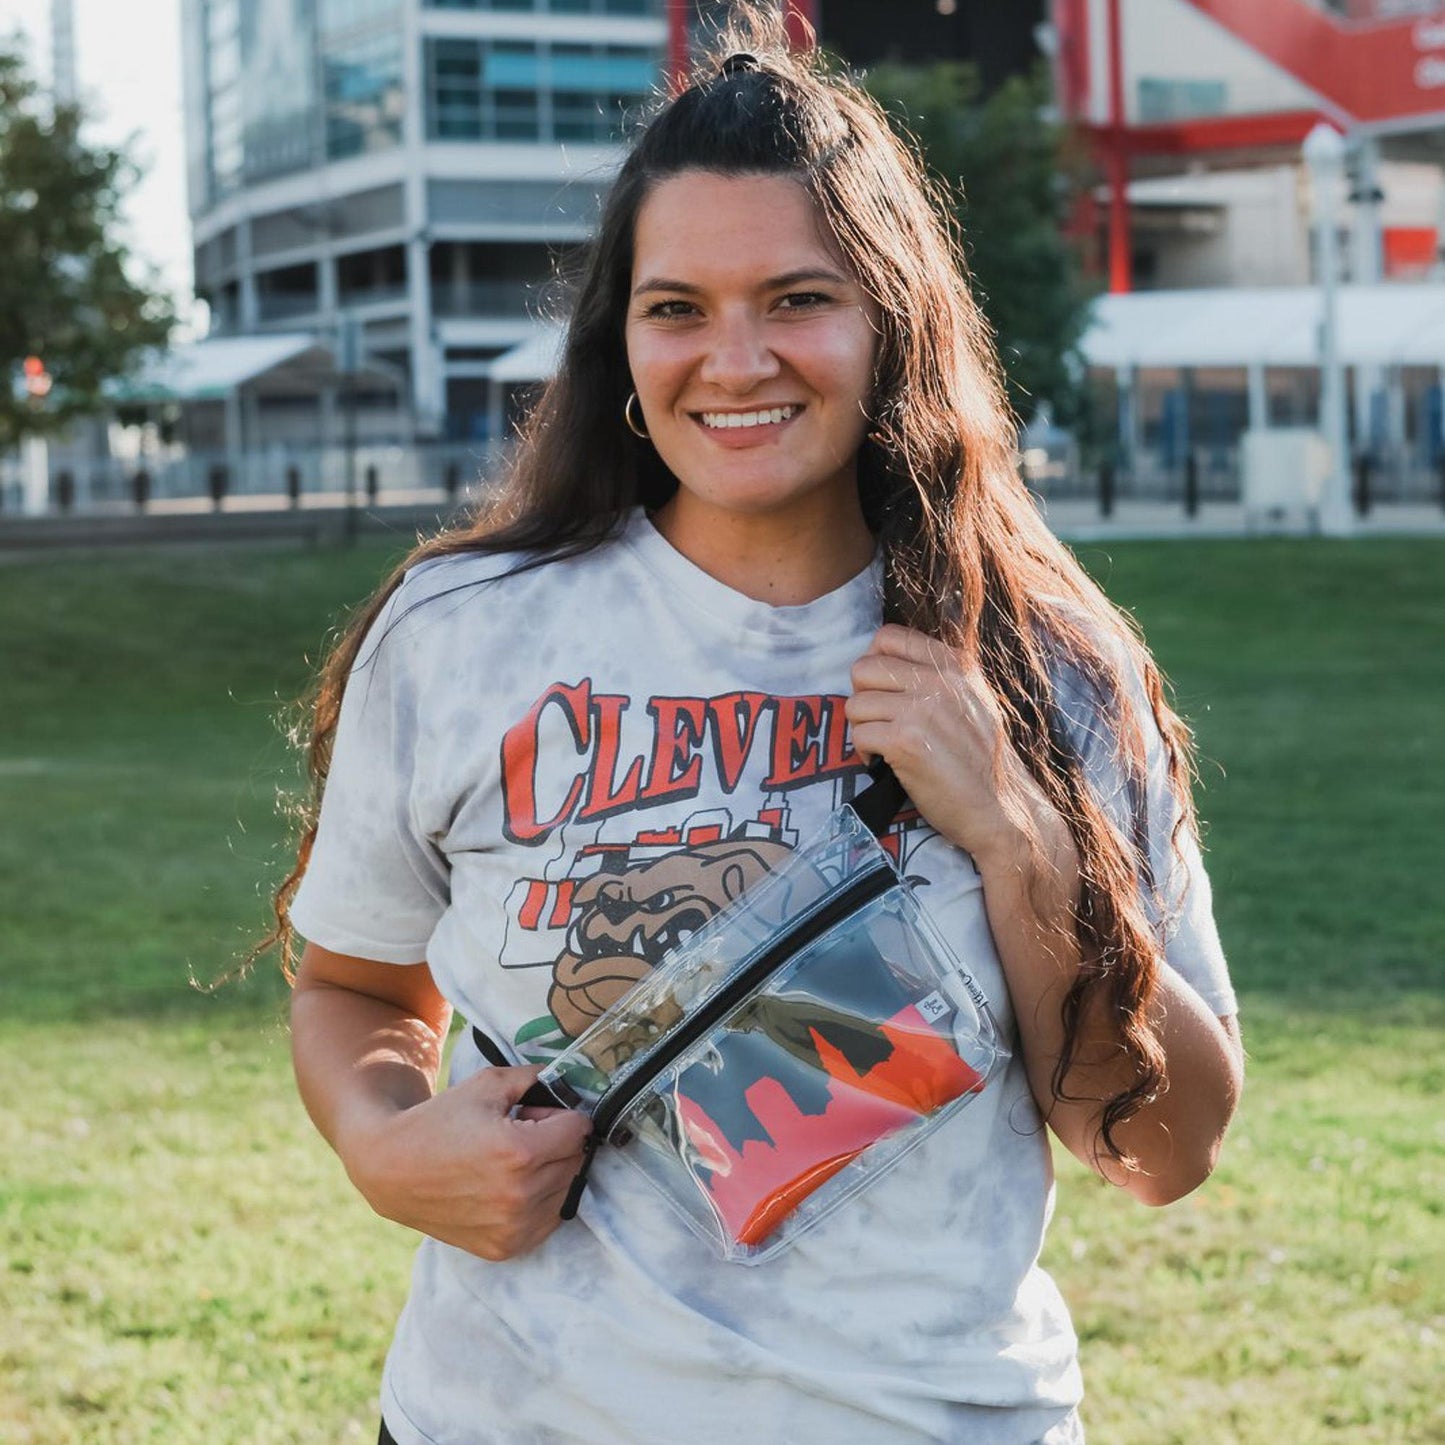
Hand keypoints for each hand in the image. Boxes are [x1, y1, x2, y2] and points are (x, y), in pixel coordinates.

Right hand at [340, 1063, 592, 1262]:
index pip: (579, 1130)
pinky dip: (540, 1201)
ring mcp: (513, 1228)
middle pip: (576, 1161)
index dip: (562, 1115)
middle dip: (559, 1143)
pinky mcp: (505, 1248)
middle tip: (524, 1135)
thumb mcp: (488, 1084)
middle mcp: (521, 1195)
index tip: (538, 1114)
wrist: (393, 1170)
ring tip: (514, 1162)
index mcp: (520, 1152)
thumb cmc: (440, 1121)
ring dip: (552, 1173)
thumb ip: (537, 1077)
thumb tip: (571, 1080)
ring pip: (567, 1191)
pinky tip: (509, 1187)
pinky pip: (548, 1221)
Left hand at [847, 624, 1051, 865]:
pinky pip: (859, 734)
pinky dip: (864, 753)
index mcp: (955, 663)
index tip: (882, 689)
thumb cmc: (982, 759)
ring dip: (863, 728)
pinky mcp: (905, 741)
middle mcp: (939, 680)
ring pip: (856, 704)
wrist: (1001, 808)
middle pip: (863, 668)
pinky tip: (884, 764)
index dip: (874, 663)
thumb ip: (939, 675)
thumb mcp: (973, 699)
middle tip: (879, 722)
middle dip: (863, 697)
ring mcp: (921, 709)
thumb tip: (886, 661)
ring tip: (884, 746)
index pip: (888, 637)